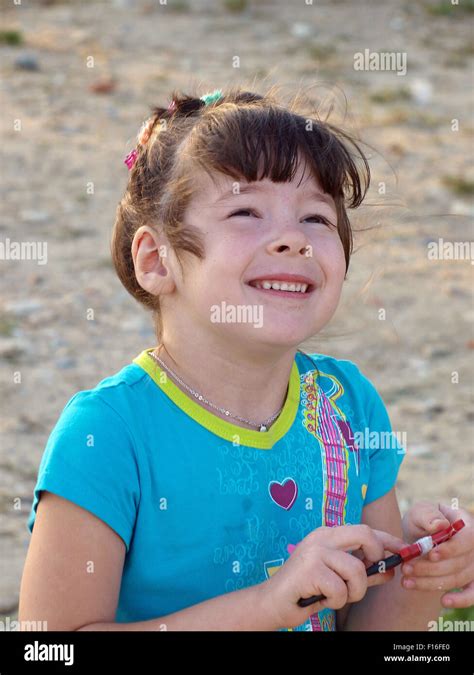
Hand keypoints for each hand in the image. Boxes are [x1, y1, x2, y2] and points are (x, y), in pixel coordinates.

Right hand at [258, 524, 404, 629]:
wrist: (273, 602)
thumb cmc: (307, 589)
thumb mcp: (339, 579)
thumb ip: (363, 572)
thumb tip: (390, 570)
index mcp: (328, 535)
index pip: (365, 530)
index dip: (388, 539)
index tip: (405, 550)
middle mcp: (322, 537)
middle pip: (365, 534)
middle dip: (376, 555)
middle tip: (370, 573)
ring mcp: (315, 552)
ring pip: (357, 570)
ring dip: (354, 592)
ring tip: (337, 595)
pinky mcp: (310, 570)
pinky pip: (340, 589)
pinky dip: (336, 600)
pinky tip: (322, 599)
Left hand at [401, 502, 473, 607]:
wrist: (422, 536)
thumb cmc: (423, 521)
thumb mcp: (421, 512)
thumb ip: (428, 515)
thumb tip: (439, 525)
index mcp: (467, 524)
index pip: (467, 539)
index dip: (451, 549)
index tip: (431, 555)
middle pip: (459, 563)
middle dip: (430, 568)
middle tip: (406, 568)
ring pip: (458, 578)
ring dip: (431, 582)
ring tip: (406, 581)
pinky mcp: (470, 580)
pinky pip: (472, 594)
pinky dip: (460, 600)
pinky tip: (444, 601)